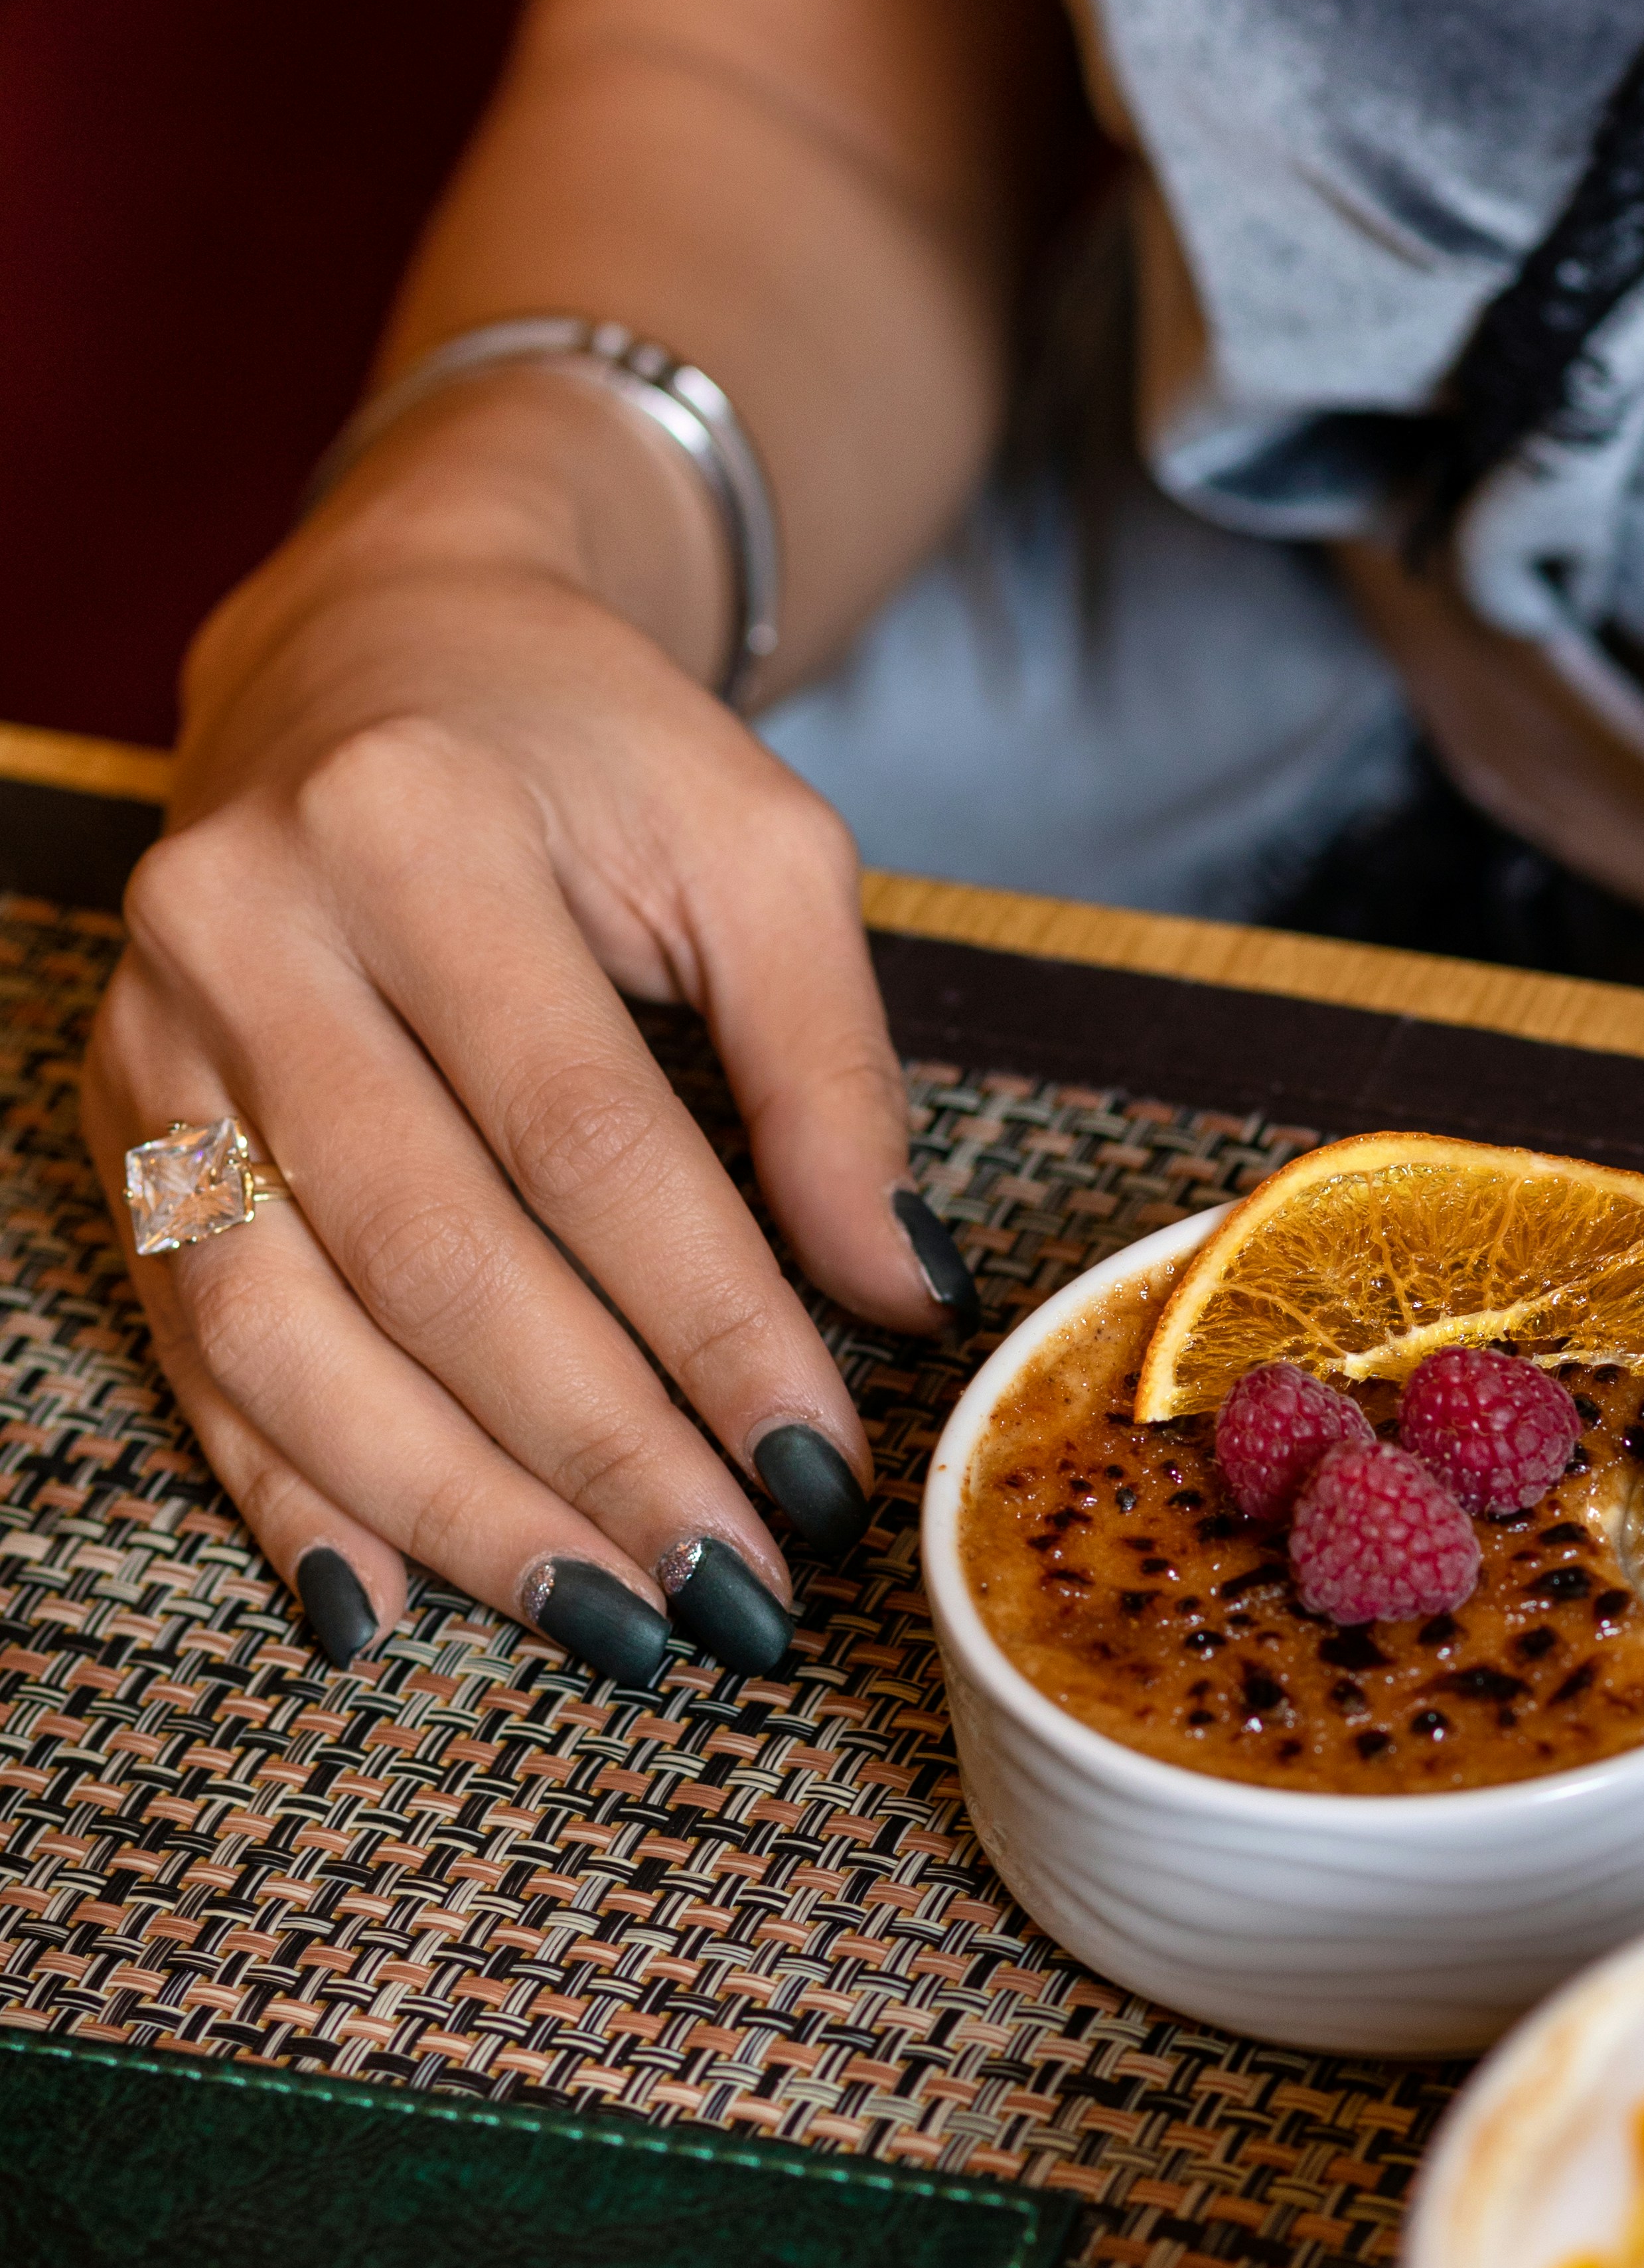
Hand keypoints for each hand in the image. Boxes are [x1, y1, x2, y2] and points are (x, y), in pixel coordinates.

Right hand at [82, 389, 975, 1687]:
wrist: (378, 643)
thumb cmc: (594, 755)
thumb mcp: (761, 853)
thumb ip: (833, 1075)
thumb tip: (899, 1295)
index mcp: (418, 830)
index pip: (586, 1141)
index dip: (711, 1326)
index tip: (818, 1470)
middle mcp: (248, 929)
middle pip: (428, 1254)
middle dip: (591, 1451)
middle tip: (725, 1591)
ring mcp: (156, 1035)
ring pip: (282, 1326)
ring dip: (448, 1503)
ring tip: (603, 1624)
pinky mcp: (120, 1120)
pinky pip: (187, 1338)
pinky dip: (285, 1484)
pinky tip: (380, 1604)